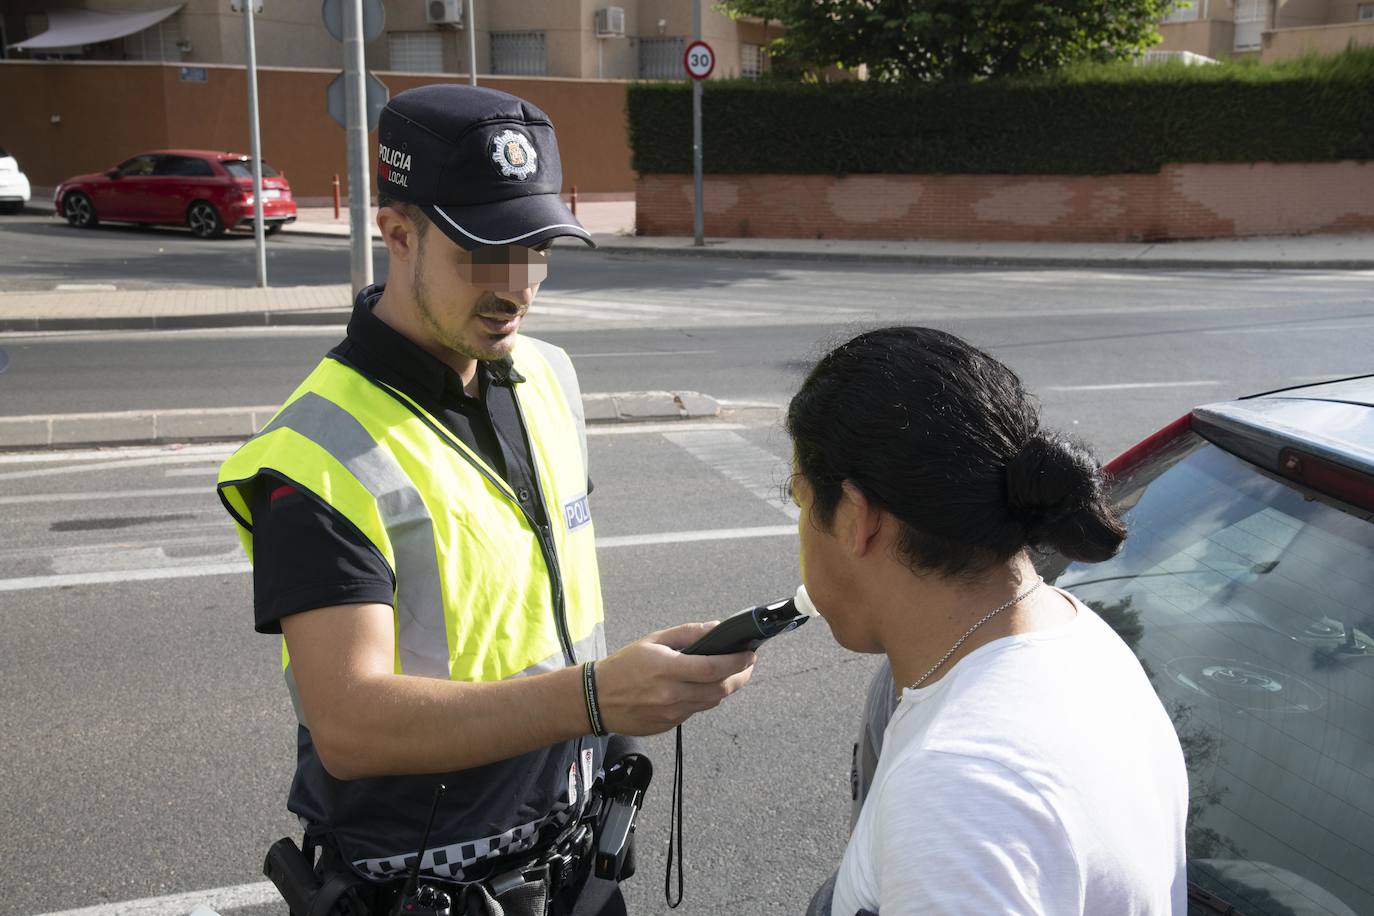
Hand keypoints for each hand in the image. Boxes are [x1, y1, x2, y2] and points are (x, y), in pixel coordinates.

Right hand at [593, 622, 755, 735]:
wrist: (597, 699)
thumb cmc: (624, 666)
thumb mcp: (654, 641)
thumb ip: (688, 634)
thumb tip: (716, 628)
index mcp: (668, 669)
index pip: (714, 667)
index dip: (738, 662)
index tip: (750, 654)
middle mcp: (672, 694)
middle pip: (720, 689)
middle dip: (740, 676)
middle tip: (747, 664)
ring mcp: (672, 713)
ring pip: (711, 702)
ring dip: (725, 687)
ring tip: (729, 673)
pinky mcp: (670, 725)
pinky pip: (696, 710)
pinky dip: (705, 698)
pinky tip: (702, 686)